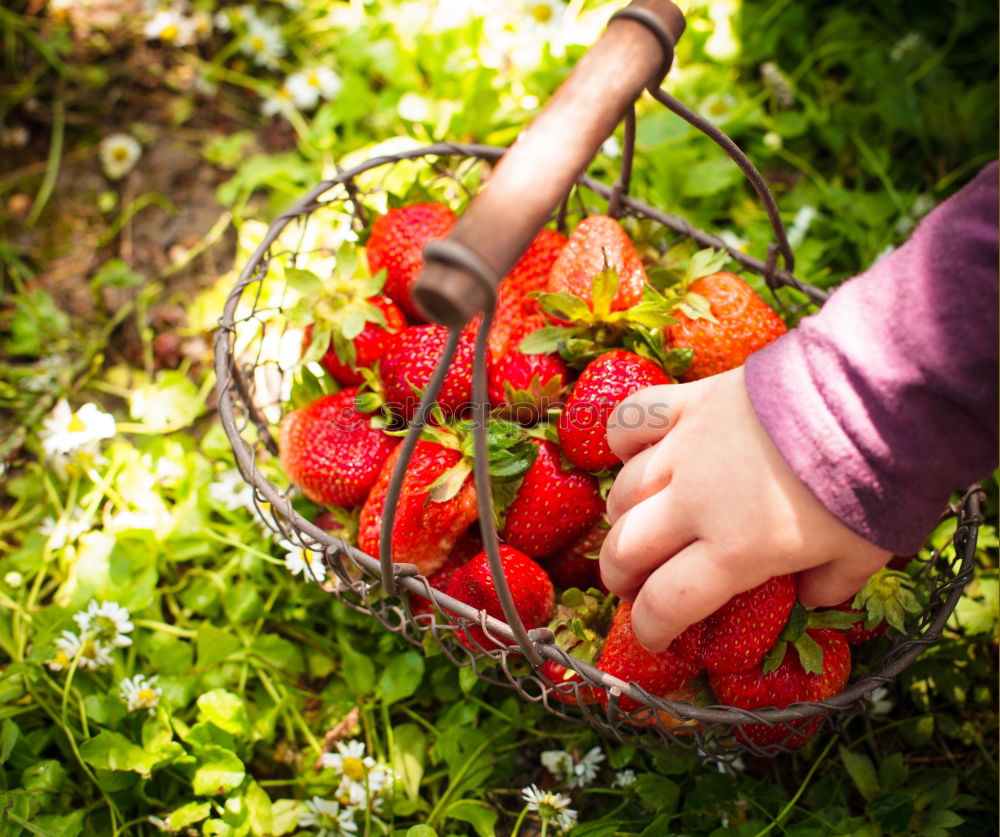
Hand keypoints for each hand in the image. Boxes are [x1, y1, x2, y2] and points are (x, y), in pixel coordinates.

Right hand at [600, 366, 890, 651]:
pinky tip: (633, 454)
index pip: (666, 602)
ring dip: (622, 518)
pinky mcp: (689, 403)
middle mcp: (694, 504)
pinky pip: (632, 419)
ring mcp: (684, 449)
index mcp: (734, 552)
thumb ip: (831, 585)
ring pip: (623, 491)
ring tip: (635, 525)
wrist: (867, 395)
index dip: (649, 627)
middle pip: (627, 549)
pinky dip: (622, 441)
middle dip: (620, 576)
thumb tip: (810, 598)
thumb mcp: (862, 554)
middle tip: (630, 584)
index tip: (650, 637)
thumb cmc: (870, 482)